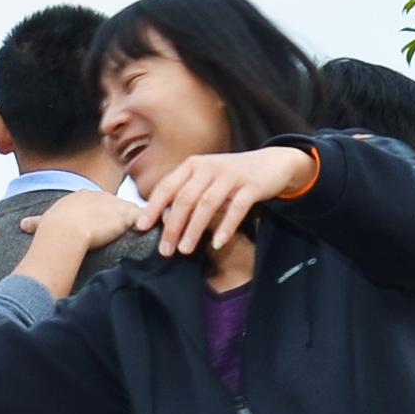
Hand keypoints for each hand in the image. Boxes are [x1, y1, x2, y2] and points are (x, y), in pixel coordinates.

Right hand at [23, 185, 147, 261]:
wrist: (64, 230)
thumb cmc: (52, 229)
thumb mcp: (41, 222)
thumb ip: (34, 222)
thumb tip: (21, 224)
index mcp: (80, 196)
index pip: (95, 202)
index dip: (100, 212)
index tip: (103, 221)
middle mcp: (99, 195)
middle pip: (114, 203)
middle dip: (120, 214)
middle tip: (127, 225)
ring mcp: (114, 204)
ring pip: (131, 209)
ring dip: (139, 218)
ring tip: (148, 225)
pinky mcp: (126, 216)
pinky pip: (144, 218)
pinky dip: (152, 223)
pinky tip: (159, 228)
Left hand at [143, 148, 308, 256]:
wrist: (272, 163)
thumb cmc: (232, 176)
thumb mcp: (206, 178)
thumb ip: (187, 192)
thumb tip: (163, 219)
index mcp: (193, 165)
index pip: (167, 186)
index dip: (153, 207)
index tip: (142, 227)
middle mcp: (209, 167)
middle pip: (185, 198)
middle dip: (172, 226)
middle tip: (165, 250)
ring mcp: (230, 176)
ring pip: (207, 204)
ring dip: (194, 229)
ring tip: (185, 250)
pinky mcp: (251, 186)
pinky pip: (236, 209)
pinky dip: (225, 227)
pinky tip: (217, 244)